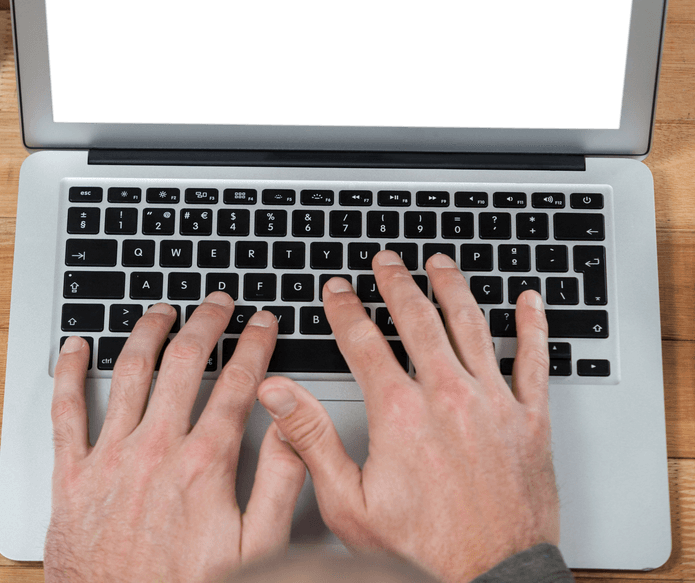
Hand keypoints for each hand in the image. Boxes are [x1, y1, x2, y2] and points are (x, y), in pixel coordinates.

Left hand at [45, 295, 305, 582]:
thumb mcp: (256, 550)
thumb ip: (280, 482)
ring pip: (131, 372)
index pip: (237, 383)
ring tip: (163, 310)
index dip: (255, 345)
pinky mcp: (73, 479)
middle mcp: (155, 451)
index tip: (263, 324)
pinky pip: (66, 412)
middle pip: (184, 362)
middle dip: (207, 322)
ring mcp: (111, 460)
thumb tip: (293, 425)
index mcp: (203, 465)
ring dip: (149, 331)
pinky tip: (76, 346)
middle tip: (219, 302)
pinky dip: (70, 372)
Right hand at [258, 252, 557, 582]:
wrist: (492, 582)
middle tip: (386, 261)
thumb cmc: (423, 553)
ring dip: (452, 287)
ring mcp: (493, 403)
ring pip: (470, 324)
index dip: (346, 309)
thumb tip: (277, 394)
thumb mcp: (349, 504)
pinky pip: (533, 359)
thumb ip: (310, 440)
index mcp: (402, 413)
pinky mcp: (530, 419)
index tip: (338, 290)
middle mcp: (448, 396)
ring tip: (440, 263)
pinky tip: (530, 300)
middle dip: (396, 282)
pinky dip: (532, 325)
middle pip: (417, 318)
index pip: (364, 341)